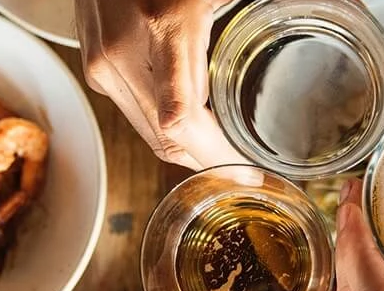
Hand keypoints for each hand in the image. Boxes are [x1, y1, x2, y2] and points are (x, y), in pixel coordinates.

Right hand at [76, 0, 247, 169]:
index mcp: (163, 26)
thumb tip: (289, 32)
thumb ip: (237, 24)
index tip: (248, 172)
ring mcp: (102, 63)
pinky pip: (133, 112)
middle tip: (243, 169)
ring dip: (185, 148)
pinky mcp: (94, 67)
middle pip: (165, 137)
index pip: (180, 117)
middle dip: (207, 161)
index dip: (215, 156)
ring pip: (148, 132)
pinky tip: (190, 121)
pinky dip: (163, 124)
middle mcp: (122, 53)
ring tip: (221, 150)